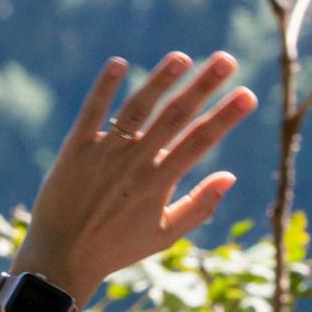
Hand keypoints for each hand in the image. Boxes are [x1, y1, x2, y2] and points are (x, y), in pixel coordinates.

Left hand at [10, 51, 256, 300]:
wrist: (63, 255)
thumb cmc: (119, 247)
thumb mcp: (167, 234)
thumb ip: (200, 205)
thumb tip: (230, 176)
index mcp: (160, 183)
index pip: (201, 141)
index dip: (226, 116)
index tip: (248, 94)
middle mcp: (135, 162)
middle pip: (176, 116)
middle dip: (204, 86)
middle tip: (228, 60)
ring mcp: (104, 152)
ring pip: (137, 108)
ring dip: (160, 80)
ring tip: (182, 56)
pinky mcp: (76, 147)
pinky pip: (92, 110)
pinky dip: (104, 86)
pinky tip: (120, 63)